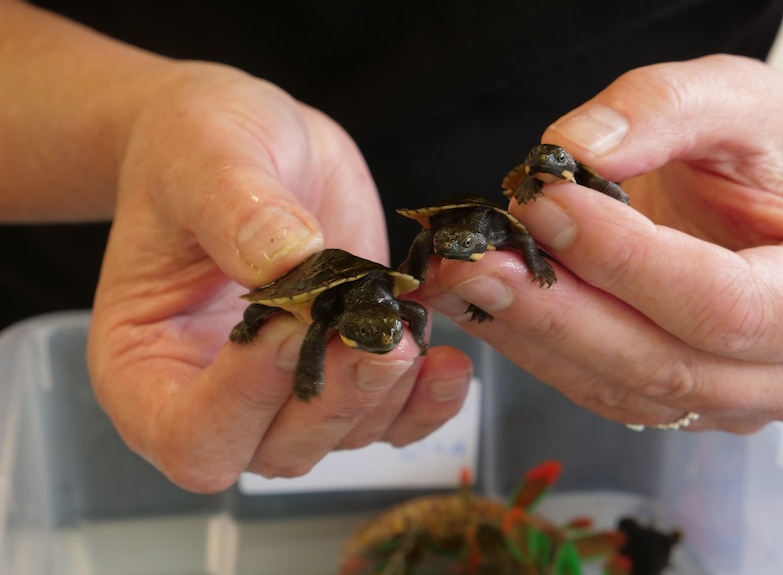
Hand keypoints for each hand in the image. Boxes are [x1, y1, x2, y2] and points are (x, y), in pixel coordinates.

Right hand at [87, 63, 471, 491]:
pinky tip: (448, 363)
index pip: (189, 434)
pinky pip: (389, 418)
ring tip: (410, 330)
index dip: (243, 400)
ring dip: (385, 394)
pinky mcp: (345, 368)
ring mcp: (288, 389)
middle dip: (335, 401)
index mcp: (146, 367)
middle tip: (378, 338)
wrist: (250, 144)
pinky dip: (424, 403)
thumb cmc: (195, 149)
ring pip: (343, 437)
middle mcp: (217, 396)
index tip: (290, 323)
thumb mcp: (201, 156)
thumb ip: (234, 208)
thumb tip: (287, 259)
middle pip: (277, 451)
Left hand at [425, 55, 782, 432]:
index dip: (623, 259)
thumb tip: (570, 154)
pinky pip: (597, 389)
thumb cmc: (778, 155)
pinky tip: (486, 303)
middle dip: (556, 310)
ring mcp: (735, 403)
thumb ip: (661, 112)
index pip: (721, 304)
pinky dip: (536, 347)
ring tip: (460, 278)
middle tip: (473, 261)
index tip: (544, 204)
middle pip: (661, 363)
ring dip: (531, 333)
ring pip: (620, 387)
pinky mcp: (678, 403)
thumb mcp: (738, 101)